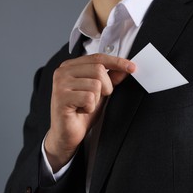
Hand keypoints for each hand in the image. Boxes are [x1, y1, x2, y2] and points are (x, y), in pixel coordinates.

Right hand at [45, 53, 135, 171]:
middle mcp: (62, 72)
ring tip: (85, 105)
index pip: (97, 57)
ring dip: (96, 99)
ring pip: (95, 84)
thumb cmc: (80, 113)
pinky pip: (89, 98)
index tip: (132, 67)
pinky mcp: (61, 97)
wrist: (66, 134)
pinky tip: (80, 111)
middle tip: (96, 98)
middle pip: (98, 69)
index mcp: (70, 66)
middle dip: (106, 87)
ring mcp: (60, 84)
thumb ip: (111, 79)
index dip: (117, 62)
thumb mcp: (100, 93)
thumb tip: (126, 69)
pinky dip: (89, 108)